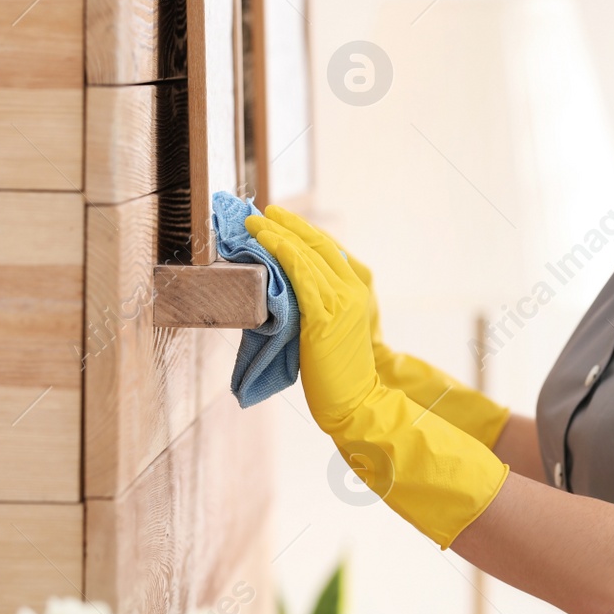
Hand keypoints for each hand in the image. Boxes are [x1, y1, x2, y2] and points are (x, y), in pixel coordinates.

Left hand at [245, 209, 379, 432]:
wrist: (356, 400)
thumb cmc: (337, 372)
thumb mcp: (331, 329)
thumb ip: (317, 304)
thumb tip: (284, 287)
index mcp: (359, 290)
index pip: (329, 248)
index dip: (302, 230)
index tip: (279, 220)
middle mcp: (353, 289)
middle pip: (318, 244)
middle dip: (288, 224)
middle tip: (262, 212)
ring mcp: (342, 300)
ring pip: (306, 254)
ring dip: (277, 233)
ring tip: (254, 223)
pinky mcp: (325, 314)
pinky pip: (301, 273)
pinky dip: (282, 252)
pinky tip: (266, 241)